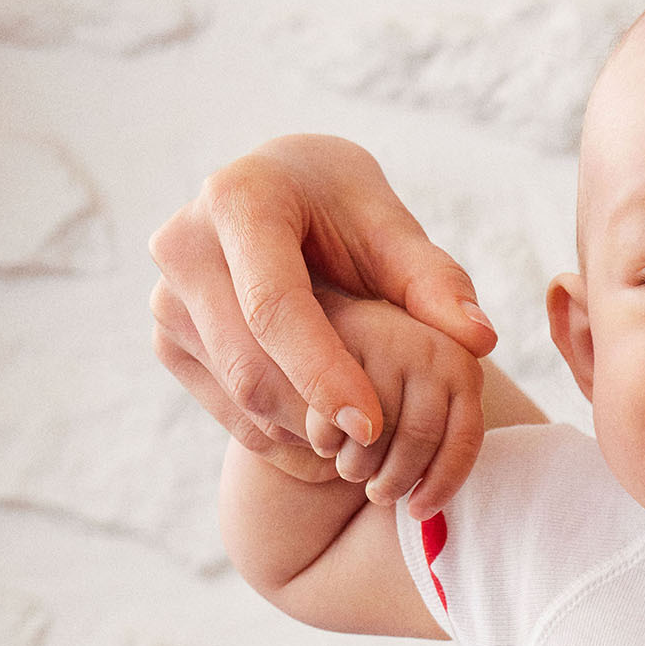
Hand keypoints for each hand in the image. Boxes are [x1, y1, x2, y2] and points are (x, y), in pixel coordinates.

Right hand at [148, 135, 495, 491]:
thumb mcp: (392, 230)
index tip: (374, 427)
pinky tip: (334, 436)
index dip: (323, 373)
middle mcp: (184, 244)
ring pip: (239, 398)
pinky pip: (230, 414)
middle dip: (319, 416)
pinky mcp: (170, 340)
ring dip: (307, 432)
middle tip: (382, 446)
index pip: (274, 307)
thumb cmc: (346, 214)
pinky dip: (287, 438)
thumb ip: (435, 283)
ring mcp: (166, 296)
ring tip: (367, 436)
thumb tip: (478, 340)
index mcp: (239, 199)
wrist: (280, 201)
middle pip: (249, 365)